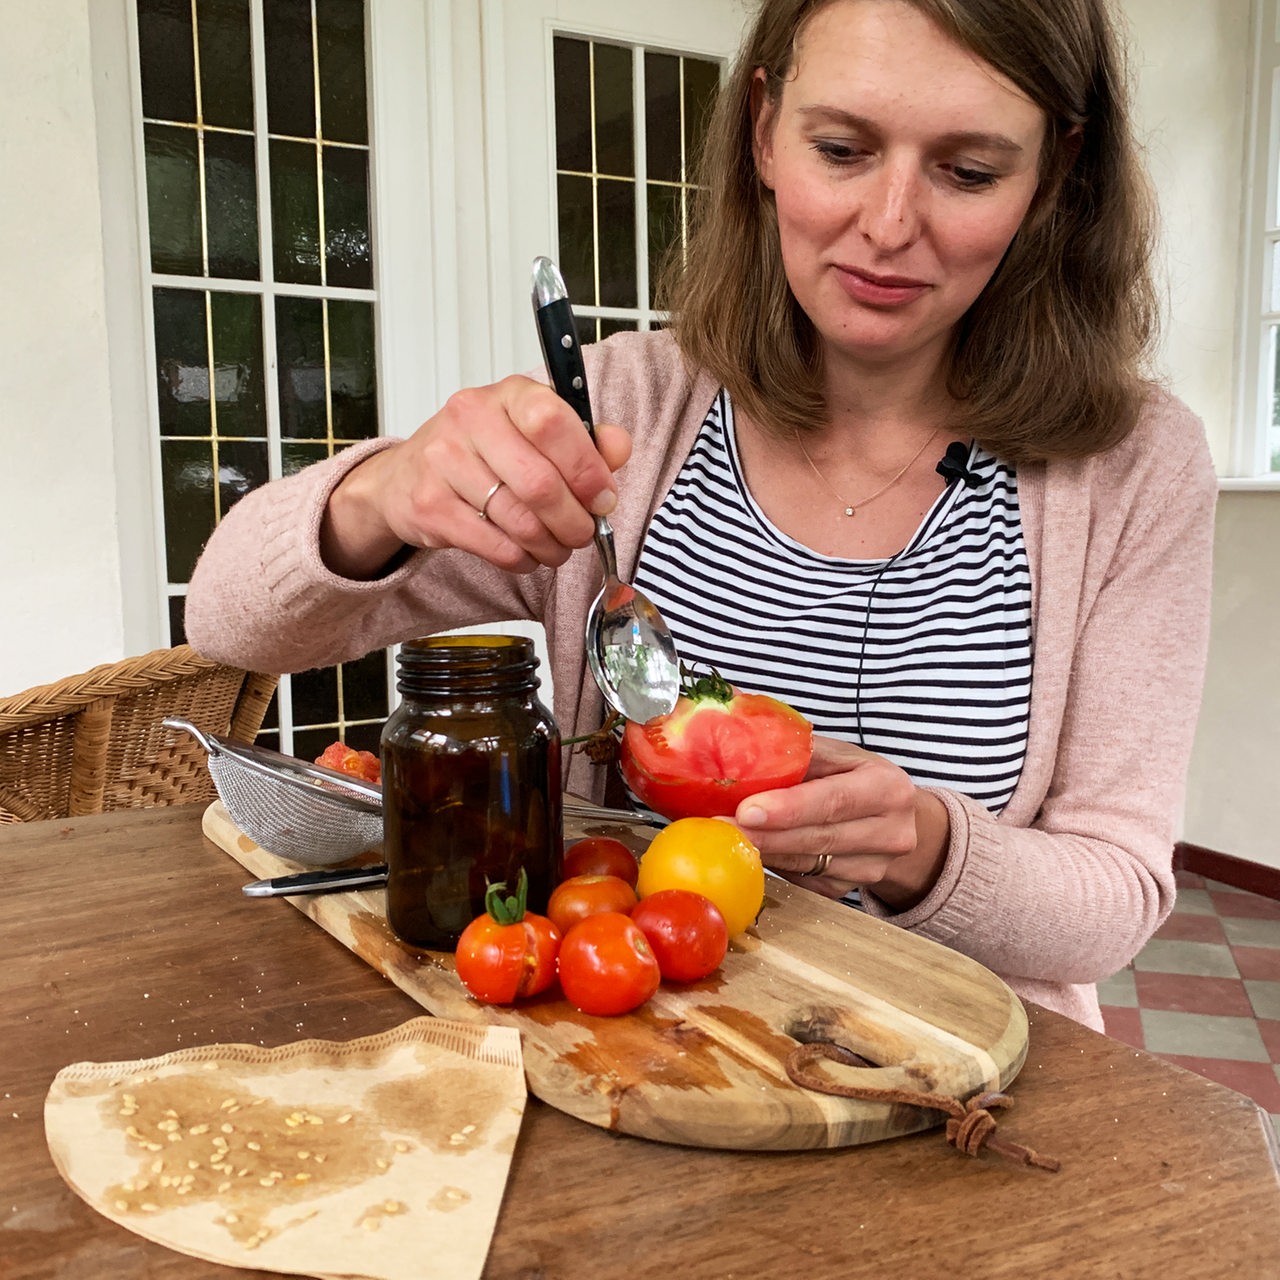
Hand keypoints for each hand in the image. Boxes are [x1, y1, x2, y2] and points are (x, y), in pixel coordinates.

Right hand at [320, 376, 631, 578]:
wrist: (406, 476)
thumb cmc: (481, 453)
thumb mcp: (533, 433)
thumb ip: (584, 439)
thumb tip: (618, 448)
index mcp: (507, 394)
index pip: (553, 421)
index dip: (587, 468)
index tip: (603, 497)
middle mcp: (470, 419)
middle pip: (540, 483)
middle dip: (574, 521)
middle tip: (583, 533)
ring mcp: (444, 461)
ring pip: (519, 520)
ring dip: (550, 545)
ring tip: (557, 547)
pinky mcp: (430, 505)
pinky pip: (494, 545)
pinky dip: (522, 558)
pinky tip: (527, 554)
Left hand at [733, 736, 949, 910]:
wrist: (894, 819)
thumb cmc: (856, 777)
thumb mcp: (839, 755)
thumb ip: (798, 749)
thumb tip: (737, 729)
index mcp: (887, 788)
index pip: (834, 800)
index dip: (789, 808)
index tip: (747, 810)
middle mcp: (890, 832)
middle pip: (818, 838)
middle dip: (765, 834)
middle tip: (721, 826)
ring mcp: (873, 868)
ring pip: (807, 864)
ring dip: (763, 850)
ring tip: (725, 836)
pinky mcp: (850, 889)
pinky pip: (803, 879)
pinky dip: (774, 864)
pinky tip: (751, 849)